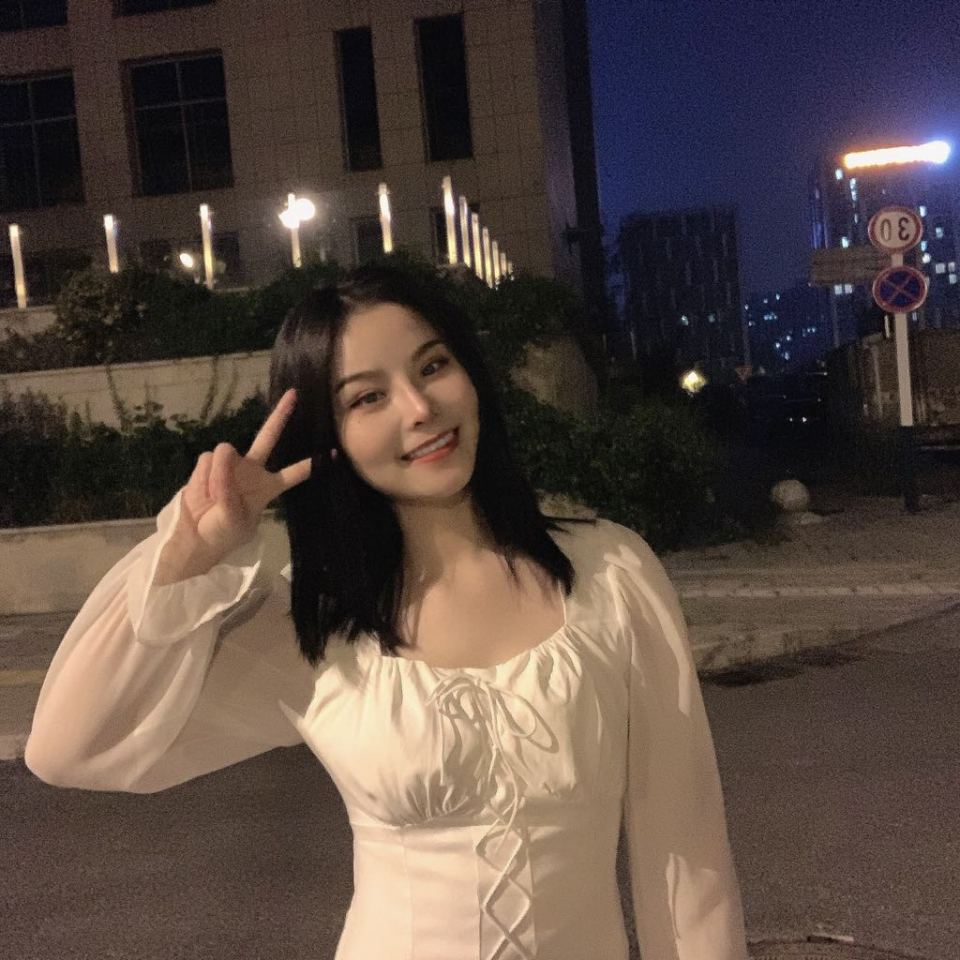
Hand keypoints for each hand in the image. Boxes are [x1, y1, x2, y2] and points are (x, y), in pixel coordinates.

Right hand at [174, 388, 310, 568]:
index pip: (295, 473)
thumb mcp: (234, 518)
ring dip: (216, 476)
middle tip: (294, 394)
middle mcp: (252, 469)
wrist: (194, 535)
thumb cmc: (223, 532)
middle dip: (281, 415)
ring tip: (213, 499)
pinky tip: (203, 492)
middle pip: (269, 435)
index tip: (332, 453)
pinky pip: (206, 461)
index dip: (311, 465)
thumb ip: (229, 487)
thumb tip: (223, 450)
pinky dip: (203, 478)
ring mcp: (231, 464)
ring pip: (224, 453)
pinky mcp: (209, 463)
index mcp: (268, 487)